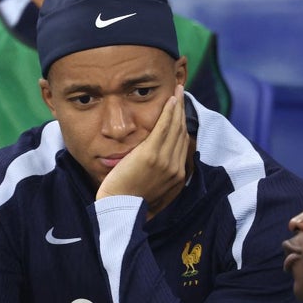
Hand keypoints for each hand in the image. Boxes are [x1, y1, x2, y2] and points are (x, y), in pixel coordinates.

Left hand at [96, 84, 188, 217]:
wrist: (118, 210)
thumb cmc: (127, 203)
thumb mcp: (149, 190)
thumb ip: (156, 177)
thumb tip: (156, 167)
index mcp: (176, 178)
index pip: (183, 146)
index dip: (182, 127)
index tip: (180, 114)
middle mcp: (175, 169)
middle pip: (182, 134)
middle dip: (182, 113)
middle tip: (181, 95)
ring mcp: (165, 162)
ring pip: (175, 128)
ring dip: (177, 107)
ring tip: (178, 91)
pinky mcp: (151, 154)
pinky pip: (164, 127)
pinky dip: (169, 112)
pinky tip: (171, 99)